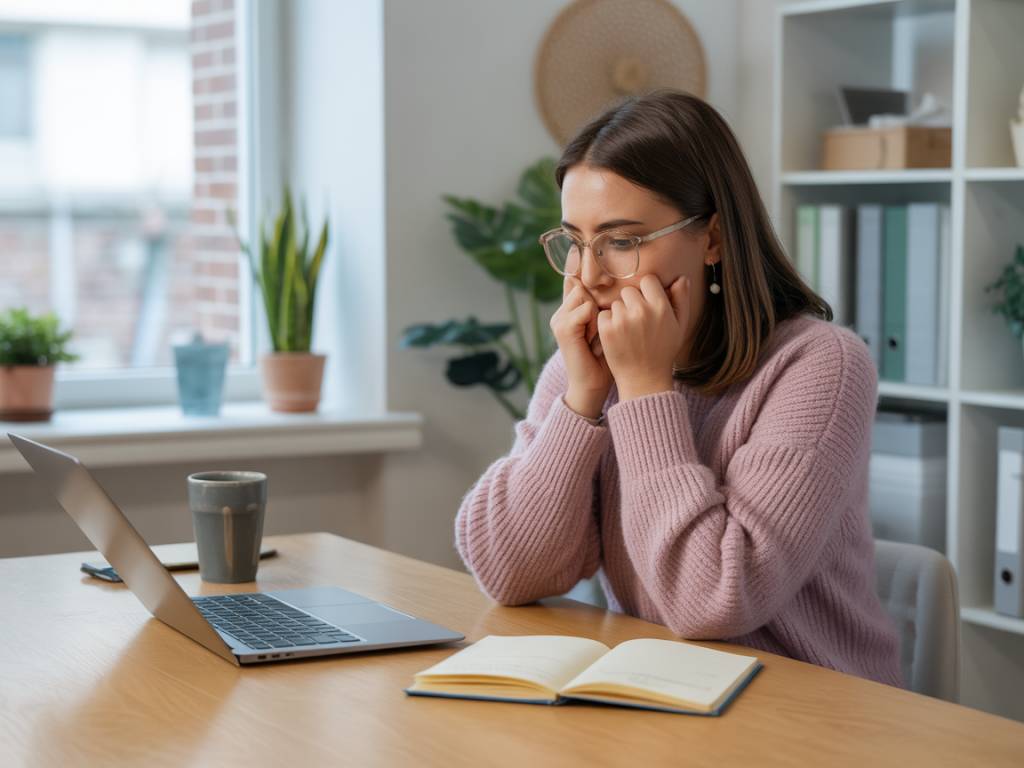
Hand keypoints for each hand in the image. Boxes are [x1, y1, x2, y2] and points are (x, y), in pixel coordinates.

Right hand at [549, 276, 612, 418]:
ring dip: (600, 314)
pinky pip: (587, 309)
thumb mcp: (608, 327)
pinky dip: (596, 324)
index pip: (582, 282)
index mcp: (569, 310)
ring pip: (586, 294)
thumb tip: (623, 284)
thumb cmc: (607, 358)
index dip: (597, 290)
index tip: (607, 312)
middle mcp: (561, 311)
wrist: (592, 385)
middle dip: (601, 304)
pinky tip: (593, 341)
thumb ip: (608, 306)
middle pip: (587, 286)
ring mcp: (559, 319)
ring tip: (598, 336)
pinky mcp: (563, 328)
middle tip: (602, 331)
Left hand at [597, 274, 690, 400]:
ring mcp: (622, 320)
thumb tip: (681, 277)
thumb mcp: (680, 326)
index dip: (647, 291)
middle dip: (631, 302)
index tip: (647, 305)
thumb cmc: (663, 351)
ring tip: (628, 332)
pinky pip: (603, 314)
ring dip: (619, 313)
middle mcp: (641, 311)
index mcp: (660, 307)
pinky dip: (607, 323)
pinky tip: (617, 337)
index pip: (648, 280)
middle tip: (636, 321)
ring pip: (615, 303)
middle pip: (629, 290)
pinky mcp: (607, 329)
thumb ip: (681, 300)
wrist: (644, 379)